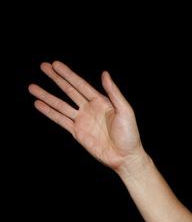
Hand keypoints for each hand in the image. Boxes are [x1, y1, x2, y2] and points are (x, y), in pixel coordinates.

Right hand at [28, 61, 145, 172]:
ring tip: (32, 87)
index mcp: (101, 102)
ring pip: (60, 105)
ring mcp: (82, 120)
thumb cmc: (130, 135)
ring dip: (47, 96)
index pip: (81, 84)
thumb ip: (114, 93)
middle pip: (69, 91)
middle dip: (56, 79)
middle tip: (43, 66)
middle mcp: (90, 109)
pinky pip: (60, 120)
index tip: (55, 64)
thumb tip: (104, 73)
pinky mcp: (77, 132)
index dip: (68, 74)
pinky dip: (49, 112)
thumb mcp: (125, 111)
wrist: (125, 157)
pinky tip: (38, 104)